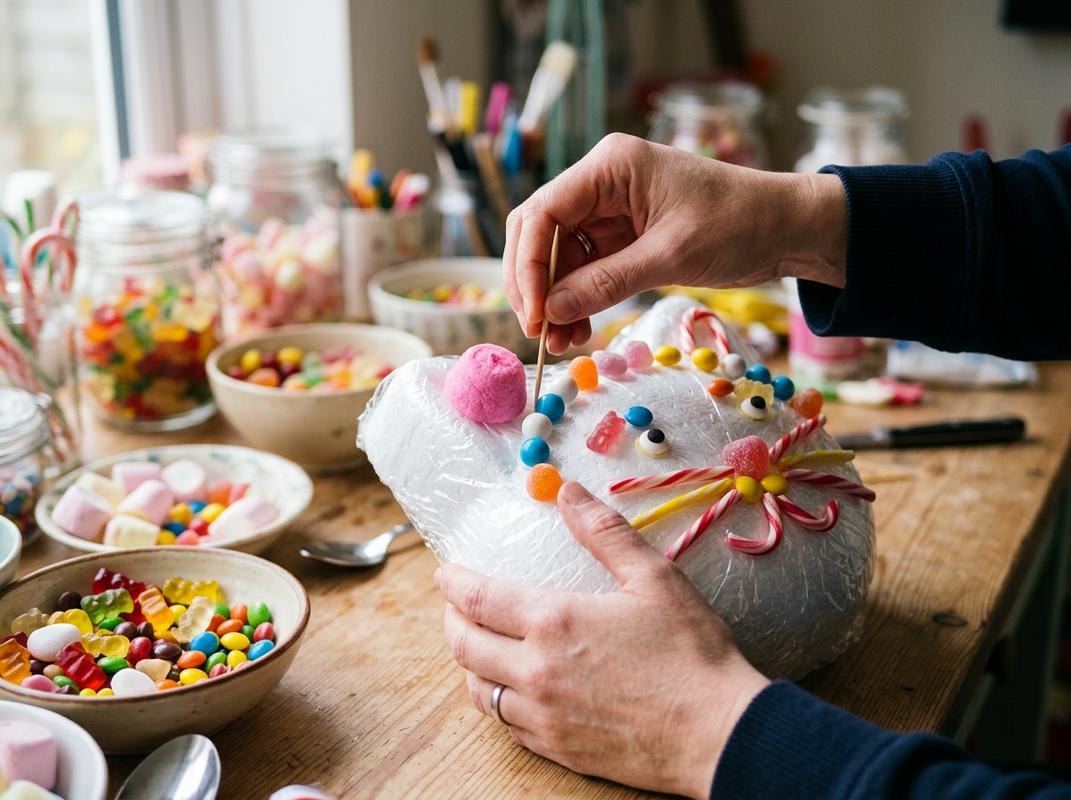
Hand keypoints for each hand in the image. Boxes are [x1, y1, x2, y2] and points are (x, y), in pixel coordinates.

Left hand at [436, 481, 768, 797]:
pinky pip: (509, 724)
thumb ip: (604, 532)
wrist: (721, 734)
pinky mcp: (558, 749)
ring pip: (480, 691)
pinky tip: (515, 689)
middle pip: (464, 646)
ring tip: (480, 647)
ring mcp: (544, 716)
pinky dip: (501, 701)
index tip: (444, 572)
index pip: (477, 599)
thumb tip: (567, 492)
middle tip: (454, 606)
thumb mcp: (653, 578)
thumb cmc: (692, 653)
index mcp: (554, 622)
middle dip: (450, 620)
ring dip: (470, 664)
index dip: (452, 582)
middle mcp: (536, 672)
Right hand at [503, 133, 846, 352]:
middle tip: (539, 332)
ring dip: (556, 300)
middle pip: (541, 233)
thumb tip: (552, 312)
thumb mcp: (671, 255)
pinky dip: (578, 300)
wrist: (786, 228)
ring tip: (561, 343)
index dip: (529, 266)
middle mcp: (601, 183)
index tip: (535, 314)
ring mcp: (609, 211)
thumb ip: (607, 282)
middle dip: (536, 285)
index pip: (543, 212)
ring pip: (558, 257)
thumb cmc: (738, 224)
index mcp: (610, 166)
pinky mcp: (621, 237)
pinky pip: (584, 270)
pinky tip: (578, 330)